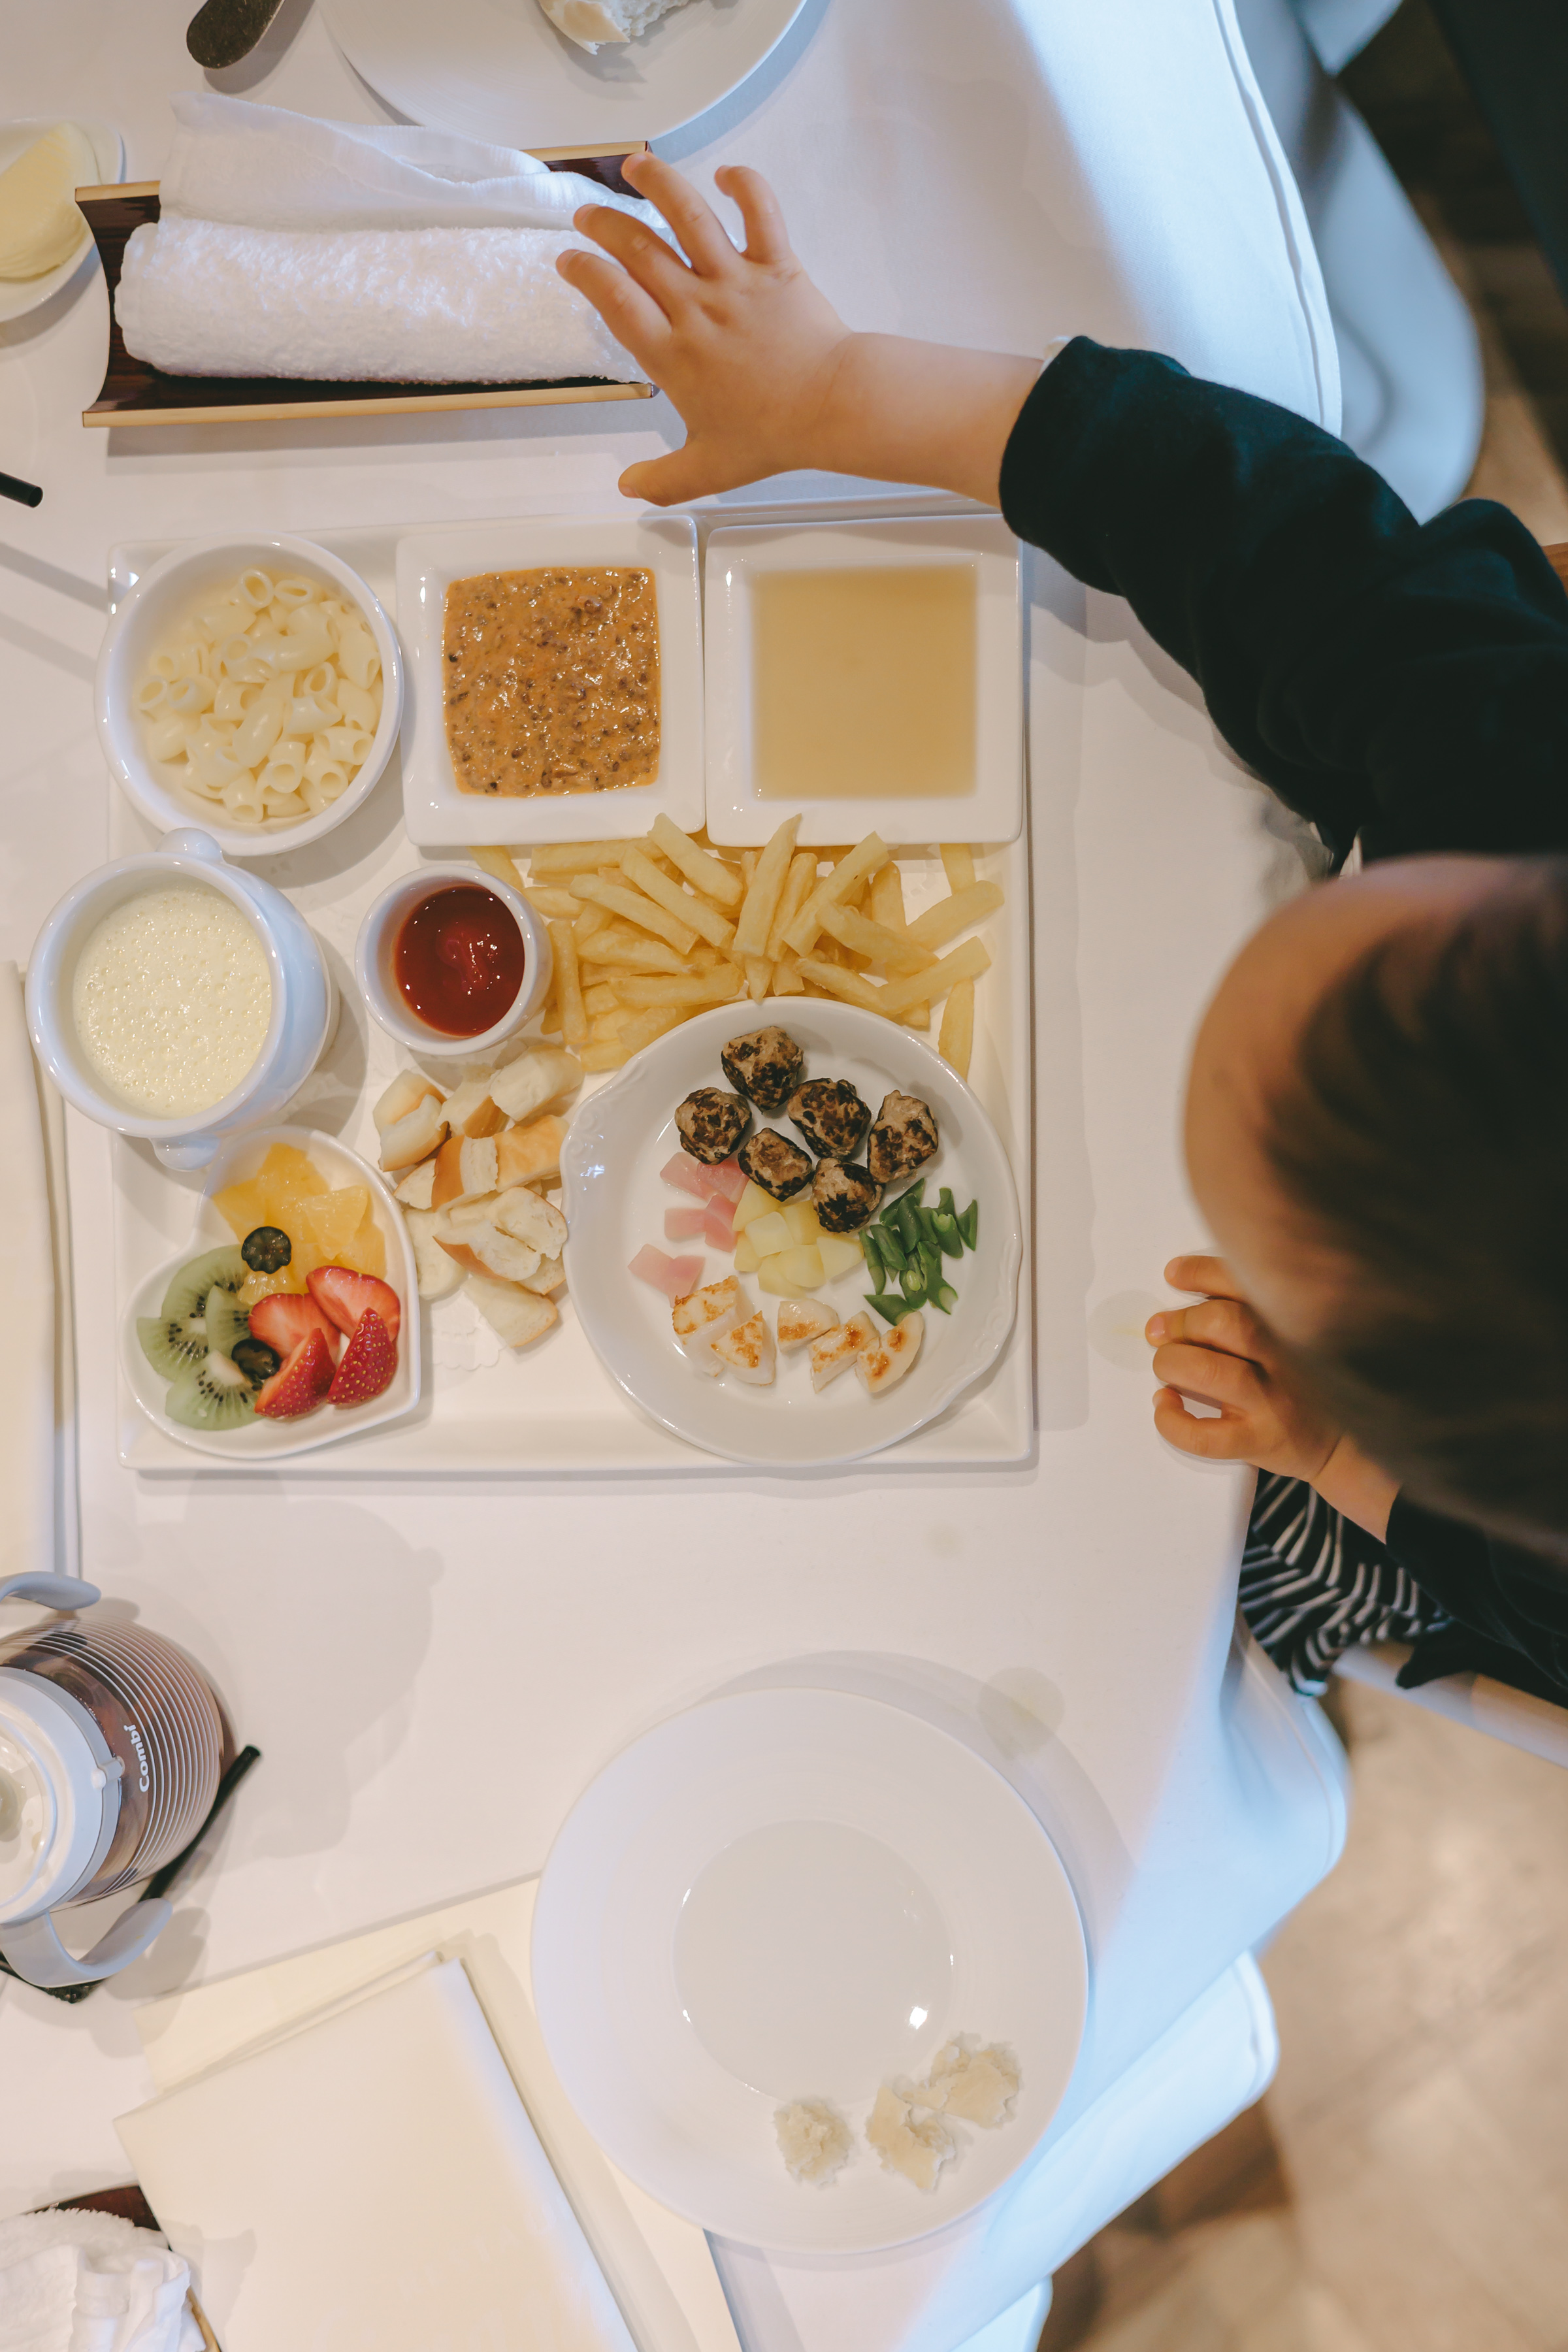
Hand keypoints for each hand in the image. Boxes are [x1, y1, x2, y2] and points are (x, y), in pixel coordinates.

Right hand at [557, 155, 855, 505]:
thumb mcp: (708, 469)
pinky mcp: (776, 266)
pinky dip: (745, 186)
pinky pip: (760, 212)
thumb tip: (629, 488)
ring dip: (659, 183)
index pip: (614, 301)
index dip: (586, 274)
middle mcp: (695, 309)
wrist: (830, 408)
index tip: (570, 261)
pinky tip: (729, 174)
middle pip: (637, 250)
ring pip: (688, 216)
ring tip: (637, 165)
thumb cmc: (772, 436)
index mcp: (672, 354)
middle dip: (605, 225)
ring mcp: (734, 282)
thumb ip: (663, 478)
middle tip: (588, 215)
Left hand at [1146, 1255, 1340, 1482]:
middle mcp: (1286, 1357)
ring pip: (1210, 1371)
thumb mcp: (1286, 1335)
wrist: (1338, 1443)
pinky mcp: (1258, 1442)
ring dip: (1172, 1363)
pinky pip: (1205, 1435)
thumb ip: (1248, 1309)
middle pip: (1224, 1322)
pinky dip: (1172, 1420)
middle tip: (1160, 1330)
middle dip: (1181, 1322)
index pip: (1243, 1283)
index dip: (1200, 1272)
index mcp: (1292, 1323)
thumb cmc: (1298, 1382)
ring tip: (1167, 1366)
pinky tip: (1165, 1403)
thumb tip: (1183, 1286)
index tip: (1173, 1274)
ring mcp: (1272, 1402)